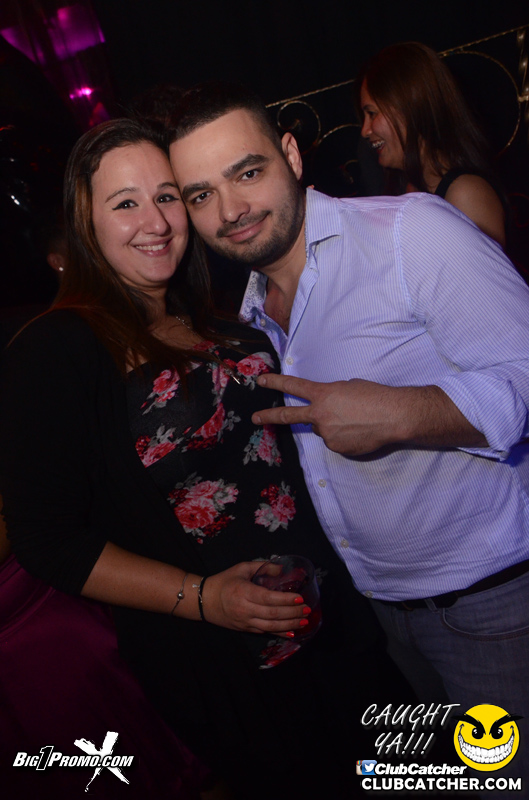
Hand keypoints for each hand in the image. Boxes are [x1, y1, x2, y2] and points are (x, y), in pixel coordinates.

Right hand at [203, 562, 308, 634]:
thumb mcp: (241, 568)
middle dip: (292, 613)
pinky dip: (280, 633)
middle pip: (272, 614)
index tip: (300, 598)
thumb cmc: (224, 581)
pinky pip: (265, 632)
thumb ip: (262, 566)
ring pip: (270, 626)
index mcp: (244, 592)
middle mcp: (245, 609)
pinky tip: (292, 632)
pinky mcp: (246, 629)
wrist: (204, 600)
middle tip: (308, 610)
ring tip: (304, 621)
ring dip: (290, 625)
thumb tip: (281, 568)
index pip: (268, 598)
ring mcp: (245, 621)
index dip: (285, 600)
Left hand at [252, 374, 407, 454]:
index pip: (293, 386)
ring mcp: (327, 433)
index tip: (261, 381)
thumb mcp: (348, 387)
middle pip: (288, 416)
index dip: (275, 382)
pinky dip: (344, 437)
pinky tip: (359, 431)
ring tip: (355, 420)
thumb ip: (331, 397)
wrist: (392, 416)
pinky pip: (336, 441)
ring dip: (333, 425)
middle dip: (268, 416)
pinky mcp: (337, 448)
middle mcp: (320, 415)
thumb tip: (326, 409)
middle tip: (255, 418)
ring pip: (323, 429)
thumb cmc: (374, 396)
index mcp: (323, 394)